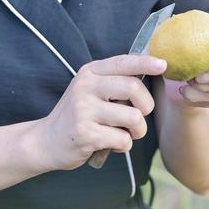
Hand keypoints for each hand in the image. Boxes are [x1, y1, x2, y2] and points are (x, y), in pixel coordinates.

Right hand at [37, 54, 167, 169]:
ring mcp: (84, 111)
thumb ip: (113, 80)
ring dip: (137, 131)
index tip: (163, 65)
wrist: (45, 141)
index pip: (122, 62)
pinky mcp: (86, 134)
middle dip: (146, 106)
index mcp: (89, 73)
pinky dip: (124, 146)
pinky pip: (123, 140)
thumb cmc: (77, 115)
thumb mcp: (89, 90)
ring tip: (126, 133)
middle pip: (134, 88)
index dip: (146, 62)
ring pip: (133, 118)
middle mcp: (85, 88)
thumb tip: (151, 68)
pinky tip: (111, 143)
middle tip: (140, 115)